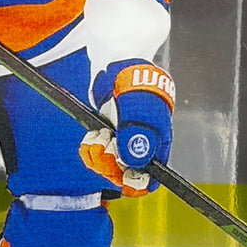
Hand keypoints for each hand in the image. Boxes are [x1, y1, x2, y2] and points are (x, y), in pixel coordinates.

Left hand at [79, 60, 173, 195]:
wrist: (116, 63)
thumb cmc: (134, 83)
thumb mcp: (138, 108)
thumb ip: (137, 135)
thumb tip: (134, 165)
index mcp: (156, 145)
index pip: (149, 179)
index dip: (135, 183)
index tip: (121, 174)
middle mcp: (139, 148)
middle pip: (123, 176)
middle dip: (110, 164)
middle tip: (104, 143)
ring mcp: (121, 143)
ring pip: (107, 167)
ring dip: (99, 155)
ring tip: (98, 135)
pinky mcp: (105, 136)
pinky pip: (95, 154)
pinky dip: (91, 148)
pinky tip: (92, 135)